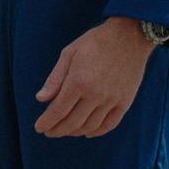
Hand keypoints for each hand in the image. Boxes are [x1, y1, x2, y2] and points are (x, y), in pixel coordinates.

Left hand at [34, 17, 153, 138]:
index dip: (47, 122)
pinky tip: (88, 132)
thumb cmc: (95, 41)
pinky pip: (109, 124)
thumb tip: (40, 99)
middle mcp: (95, 94)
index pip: (58, 110)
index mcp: (78, 81)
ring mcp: (111, 100)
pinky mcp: (125, 102)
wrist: (129, 36)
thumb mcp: (69, 53)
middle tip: (49, 132)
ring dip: (75, 132)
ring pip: (90, 126)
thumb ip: (55, 78)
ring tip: (66, 130)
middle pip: (72, 122)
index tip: (39, 128)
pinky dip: (97, 132)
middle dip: (58, 130)